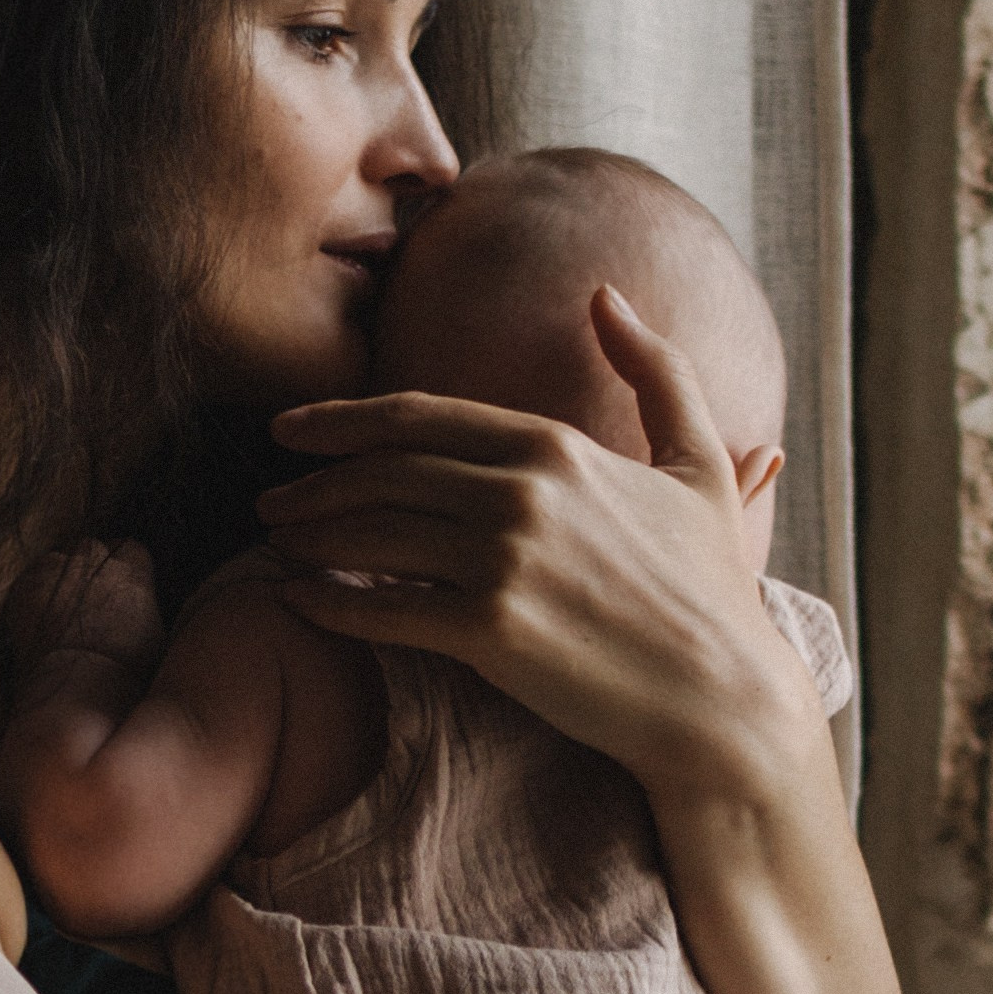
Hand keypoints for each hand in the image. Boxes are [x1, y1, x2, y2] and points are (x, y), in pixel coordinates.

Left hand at [4, 540, 163, 682]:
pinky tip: (39, 623)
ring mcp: (56, 565)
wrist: (81, 681)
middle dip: (90, 571)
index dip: (122, 571)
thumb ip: (147, 604)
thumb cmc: (127, 665)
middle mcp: (93, 554)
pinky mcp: (26, 584)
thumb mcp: (157, 629)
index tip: (119, 591)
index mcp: (132, 562)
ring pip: (57, 563)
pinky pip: (30, 582)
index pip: (129, 550)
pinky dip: (33, 597)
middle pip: (91, 551)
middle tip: (89, 604)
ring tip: (62, 615)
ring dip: (60, 581)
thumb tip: (143, 607)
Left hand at [258, 289, 814, 802]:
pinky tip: (294, 601)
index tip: (291, 429)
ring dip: (310, 536)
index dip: (341, 420)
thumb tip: (607, 296)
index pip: (418, 418)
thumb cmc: (710, 590)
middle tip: (269, 496)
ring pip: (371, 533)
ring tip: (274, 544)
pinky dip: (327, 603)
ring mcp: (502, 559)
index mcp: (554, 447)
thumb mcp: (698, 462)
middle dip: (312, 480)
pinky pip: (380, 608)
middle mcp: (521, 491)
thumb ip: (657, 371)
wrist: (723, 697)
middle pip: (381, 472)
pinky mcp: (489, 630)